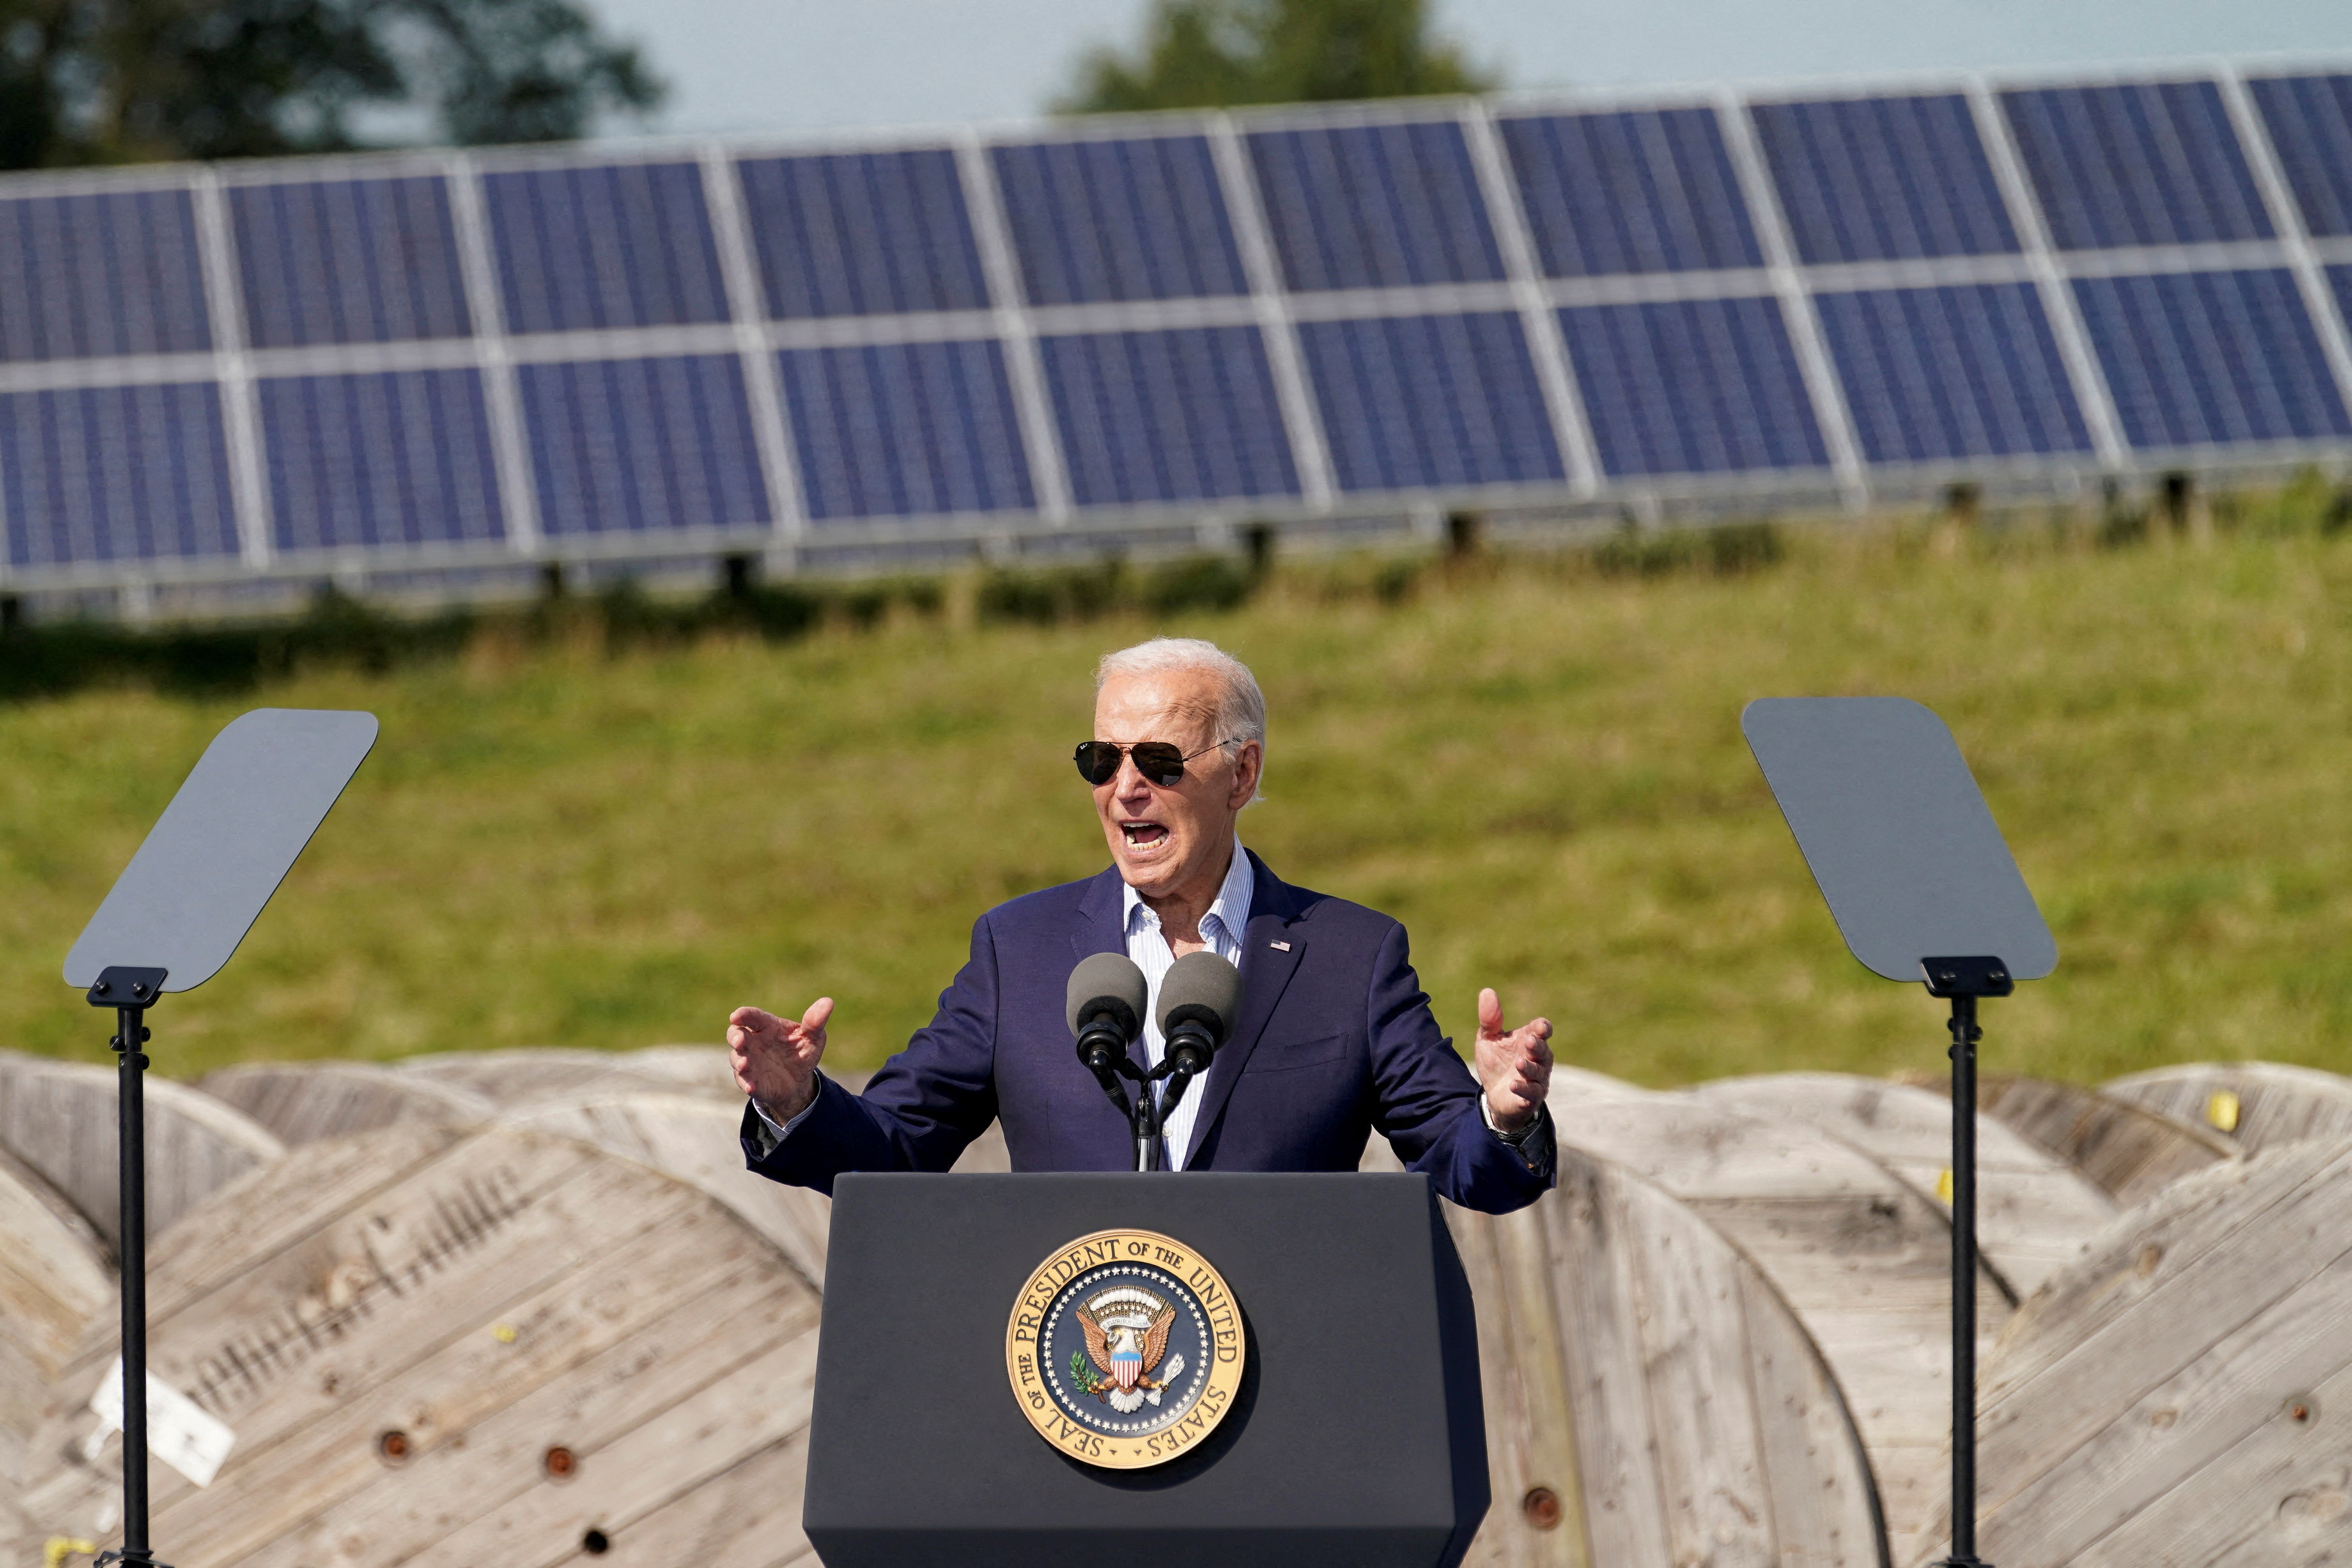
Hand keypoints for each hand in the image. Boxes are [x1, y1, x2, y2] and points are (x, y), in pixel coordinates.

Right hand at [728, 998, 832, 1123]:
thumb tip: (828, 1002)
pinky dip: (746, 1083)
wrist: (799, 1082)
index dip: (743, 1014)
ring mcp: (749, 1061)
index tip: (737, 1015)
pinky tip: (752, 1087)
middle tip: (740, 1040)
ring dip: (738, 1060)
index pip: (752, 1017)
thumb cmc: (802, 1053)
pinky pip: (744, 1081)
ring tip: (744, 1063)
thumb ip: (815, 1022)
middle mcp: (753, 1042)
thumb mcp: (813, 1037)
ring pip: (736, 1057)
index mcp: (767, 1026)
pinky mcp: (750, 1080)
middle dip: (734, 1036)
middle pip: (736, 1034)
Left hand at [1474, 988, 1552, 1134]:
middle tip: (1529, 1041)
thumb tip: (1487, 991)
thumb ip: (1490, 1019)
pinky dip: (1524, 1088)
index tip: (1539, 1027)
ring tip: (1519, 1063)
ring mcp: (1536, 1079)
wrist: (1494, 1094)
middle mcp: (1538, 1059)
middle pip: (1544, 1050)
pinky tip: (1513, 1084)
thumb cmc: (1496, 1062)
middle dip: (1538, 1046)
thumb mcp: (1488, 1039)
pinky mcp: (1530, 1097)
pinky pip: (1532, 1093)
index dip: (1542, 1028)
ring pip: (1539, 1073)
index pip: (1542, 1030)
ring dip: (1530, 1068)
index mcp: (1530, 1040)